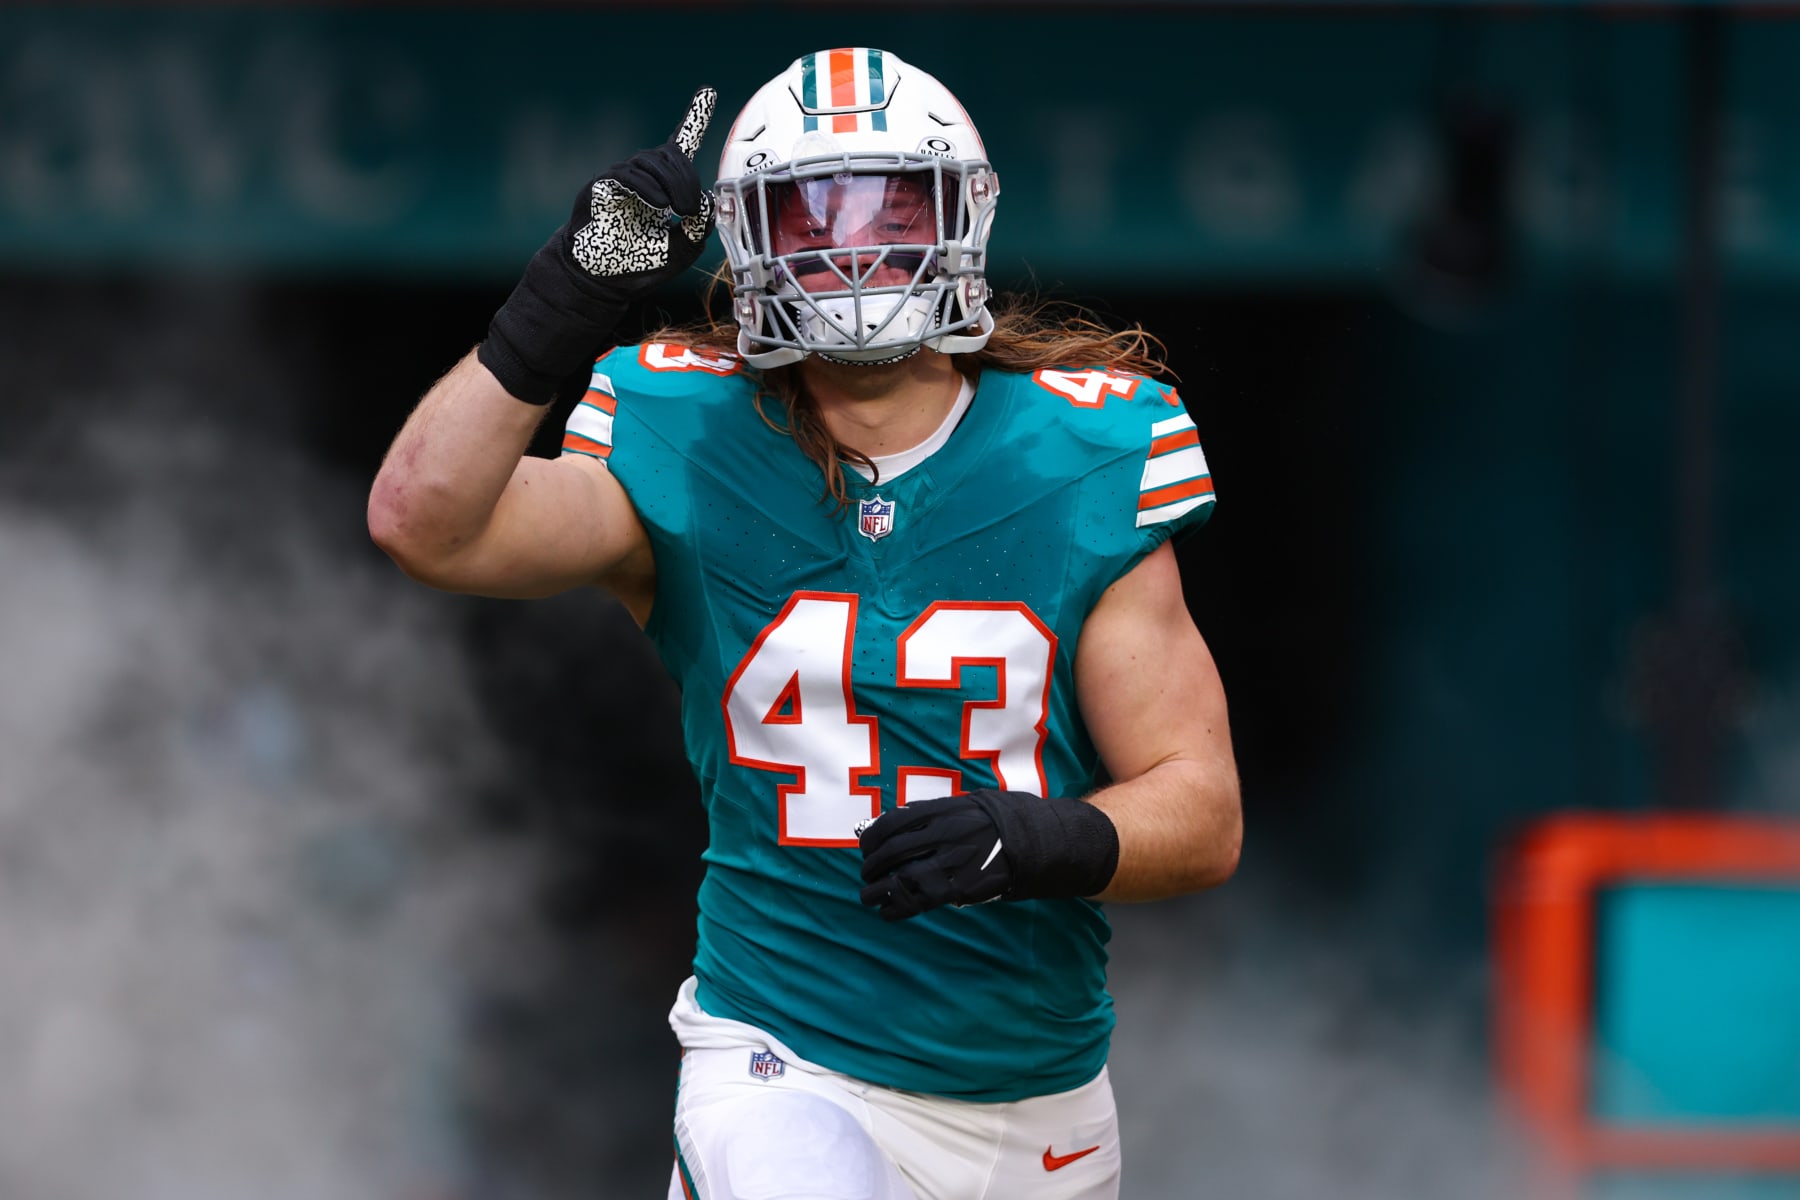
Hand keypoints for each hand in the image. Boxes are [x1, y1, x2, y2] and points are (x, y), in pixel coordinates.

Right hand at [569, 88, 715, 283]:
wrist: (600, 281)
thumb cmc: (639, 265)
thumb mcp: (681, 251)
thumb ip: (698, 228)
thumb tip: (705, 200)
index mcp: (663, 187)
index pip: (680, 146)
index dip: (694, 118)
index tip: (708, 91)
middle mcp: (643, 176)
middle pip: (671, 156)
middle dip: (687, 179)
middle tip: (690, 210)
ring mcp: (621, 179)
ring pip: (651, 160)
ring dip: (671, 183)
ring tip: (676, 211)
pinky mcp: (602, 186)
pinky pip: (628, 175)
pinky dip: (647, 188)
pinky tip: (658, 205)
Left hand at [857, 789, 1119, 921]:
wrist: (1048, 843)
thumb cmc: (1013, 821)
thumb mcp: (975, 803)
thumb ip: (943, 812)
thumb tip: (907, 819)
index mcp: (948, 810)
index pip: (895, 822)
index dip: (873, 837)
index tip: (865, 845)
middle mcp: (947, 833)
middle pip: (893, 850)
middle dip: (872, 864)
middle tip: (865, 874)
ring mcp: (955, 861)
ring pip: (902, 877)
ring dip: (878, 889)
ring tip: (869, 896)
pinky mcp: (963, 888)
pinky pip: (921, 900)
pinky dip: (898, 907)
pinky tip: (888, 911)